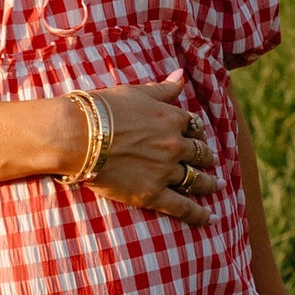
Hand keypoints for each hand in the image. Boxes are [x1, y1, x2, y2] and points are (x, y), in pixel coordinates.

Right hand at [83, 75, 215, 225]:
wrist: (79, 136)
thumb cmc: (102, 110)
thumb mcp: (135, 93)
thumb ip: (162, 89)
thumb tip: (181, 75)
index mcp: (171, 118)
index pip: (193, 125)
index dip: (194, 130)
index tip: (194, 135)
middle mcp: (174, 145)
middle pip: (199, 152)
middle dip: (204, 156)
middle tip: (207, 160)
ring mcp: (165, 171)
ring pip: (196, 179)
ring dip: (208, 183)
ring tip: (215, 186)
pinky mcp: (152, 194)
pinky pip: (183, 207)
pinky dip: (199, 215)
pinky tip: (210, 219)